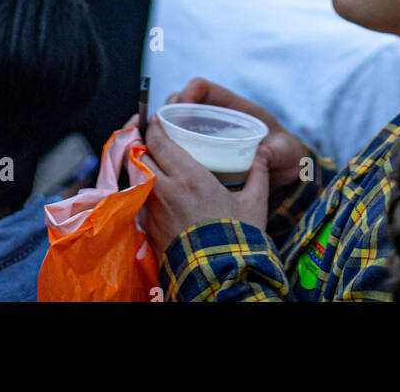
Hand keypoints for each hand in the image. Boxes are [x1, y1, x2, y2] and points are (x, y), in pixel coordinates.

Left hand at [140, 114, 268, 255]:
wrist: (220, 280)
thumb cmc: (238, 239)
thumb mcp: (255, 203)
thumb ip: (258, 173)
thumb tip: (262, 152)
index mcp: (190, 176)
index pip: (160, 141)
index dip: (155, 126)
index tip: (156, 118)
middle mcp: (166, 190)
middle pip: (140, 155)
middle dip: (142, 143)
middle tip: (150, 137)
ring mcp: (154, 212)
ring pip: (136, 178)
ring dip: (140, 166)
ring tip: (150, 161)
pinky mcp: (149, 231)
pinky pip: (139, 202)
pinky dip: (142, 191)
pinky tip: (153, 191)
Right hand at [165, 78, 307, 189]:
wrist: (284, 174)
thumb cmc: (284, 154)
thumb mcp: (284, 152)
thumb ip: (275, 152)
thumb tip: (264, 154)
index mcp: (233, 107)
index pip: (203, 88)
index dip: (190, 92)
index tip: (184, 107)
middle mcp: (214, 118)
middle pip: (180, 104)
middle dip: (168, 112)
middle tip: (162, 131)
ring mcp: (204, 136)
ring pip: (174, 126)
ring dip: (163, 133)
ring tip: (156, 149)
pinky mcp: (199, 155)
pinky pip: (176, 148)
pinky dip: (166, 152)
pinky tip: (162, 167)